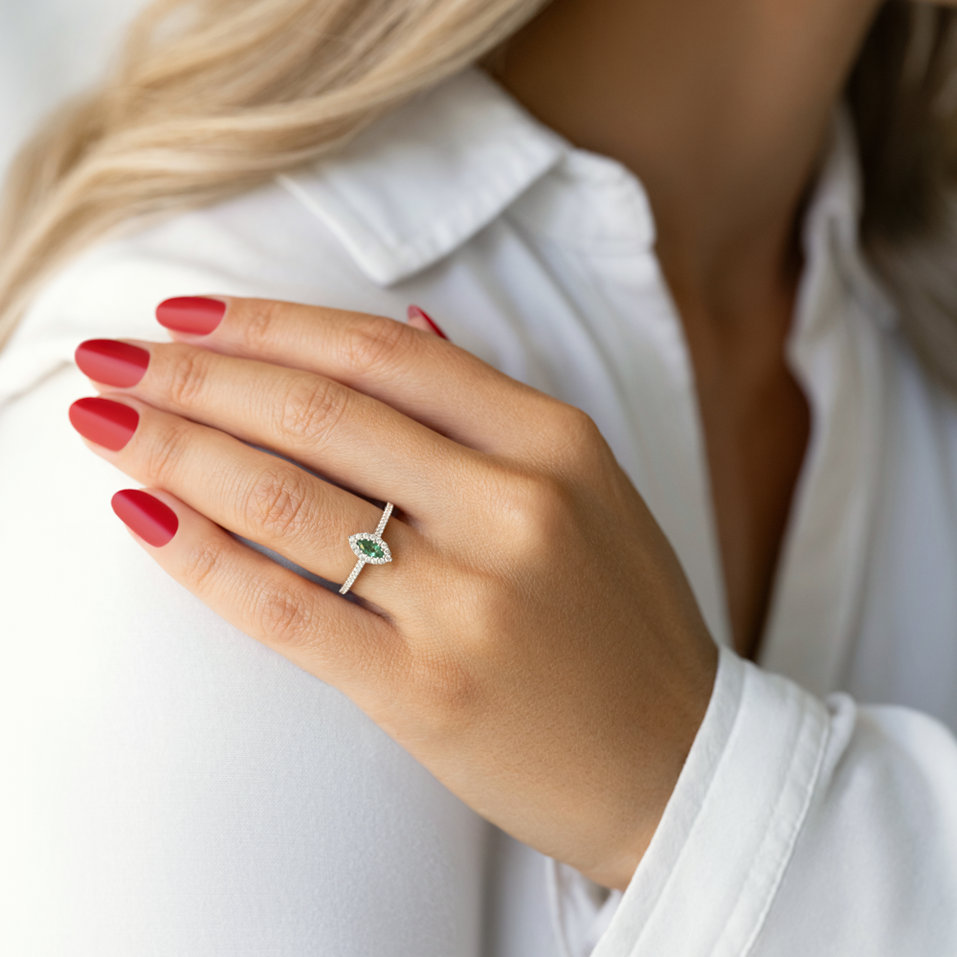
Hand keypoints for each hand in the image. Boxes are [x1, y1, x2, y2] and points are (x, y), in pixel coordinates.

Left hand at [68, 295, 718, 890]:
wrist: (675, 759)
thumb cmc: (623, 623)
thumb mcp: (588, 491)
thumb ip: (492, 409)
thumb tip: (411, 323)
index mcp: (556, 443)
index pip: (386, 354)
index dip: (271, 324)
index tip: (187, 313)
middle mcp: (515, 505)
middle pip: (322, 412)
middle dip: (198, 374)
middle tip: (116, 356)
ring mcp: (472, 599)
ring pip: (289, 500)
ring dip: (176, 450)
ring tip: (107, 419)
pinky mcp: (427, 688)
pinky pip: (286, 606)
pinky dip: (201, 556)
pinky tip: (144, 515)